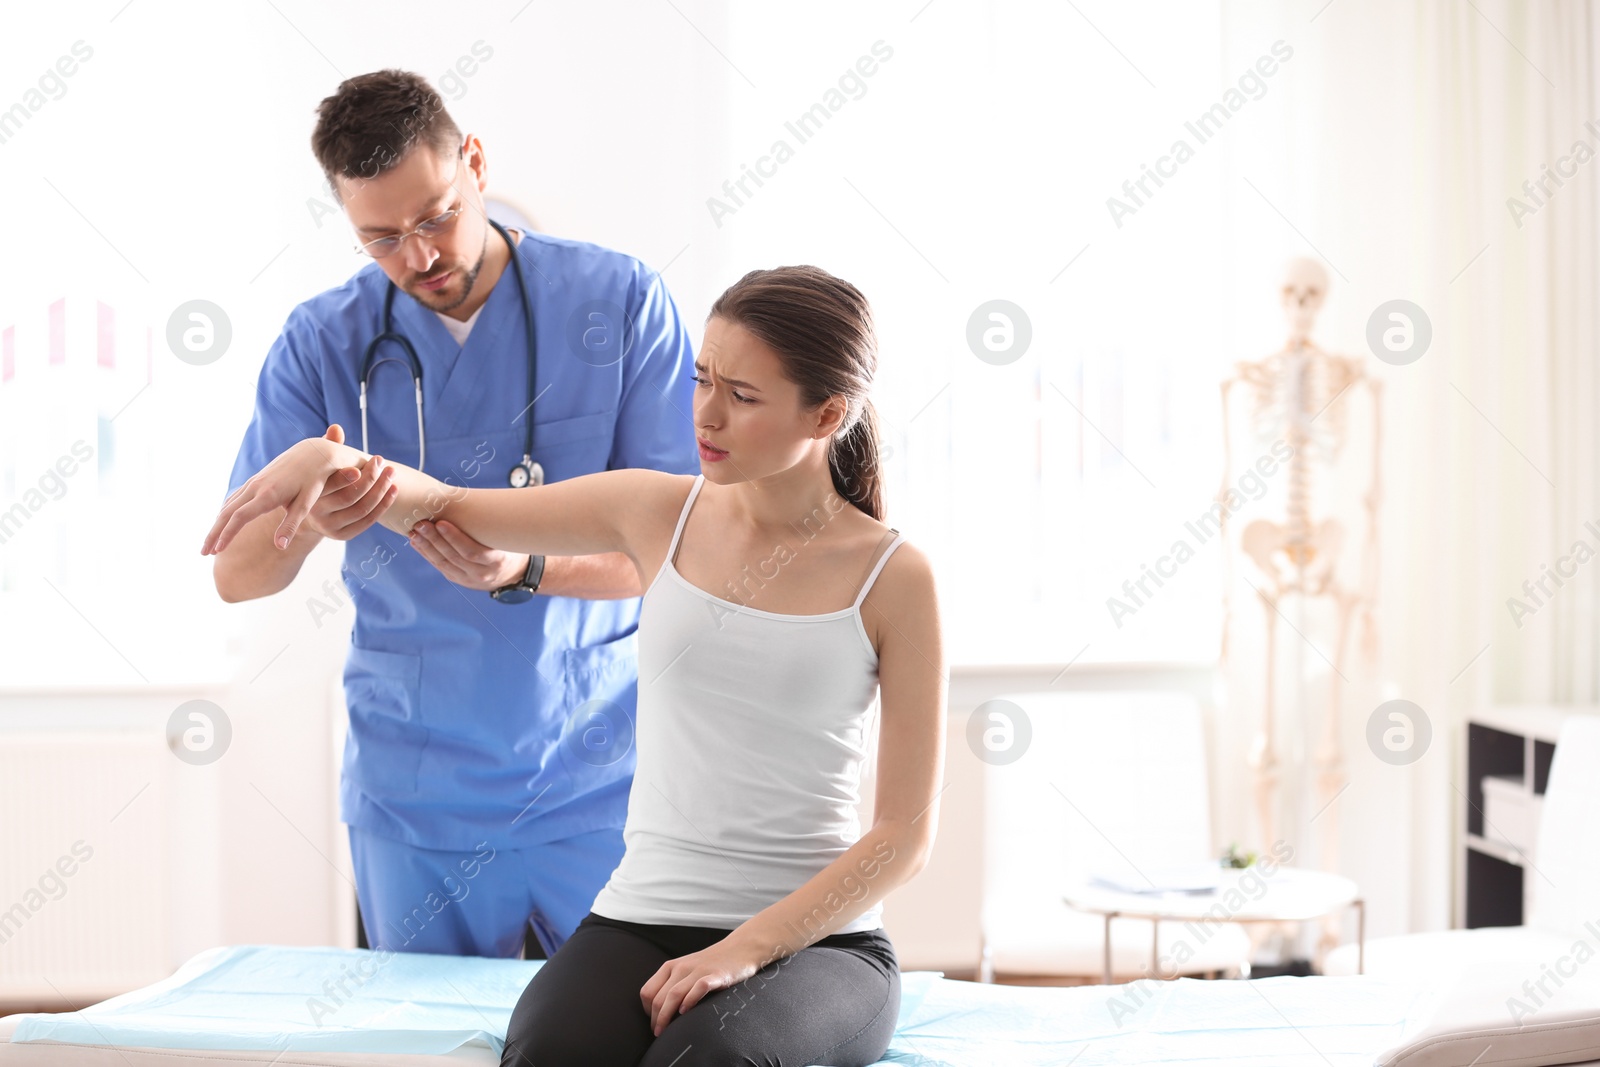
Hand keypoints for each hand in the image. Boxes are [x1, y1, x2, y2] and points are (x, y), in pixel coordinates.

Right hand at [201, 433, 360, 554]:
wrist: (313, 452)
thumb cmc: (314, 480)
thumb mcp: (306, 504)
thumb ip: (291, 525)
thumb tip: (280, 547)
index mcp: (268, 494)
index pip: (240, 517)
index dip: (227, 534)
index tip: (217, 550)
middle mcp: (256, 487)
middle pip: (227, 512)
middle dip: (214, 533)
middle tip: (203, 553)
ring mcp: (254, 482)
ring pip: (228, 505)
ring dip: (217, 525)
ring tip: (210, 544)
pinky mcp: (256, 480)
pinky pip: (235, 498)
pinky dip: (225, 513)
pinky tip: (221, 522)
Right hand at [305, 425, 397, 542]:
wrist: (307, 512)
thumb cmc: (316, 480)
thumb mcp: (318, 464)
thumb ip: (328, 447)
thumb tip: (337, 427)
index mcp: (307, 493)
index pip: (331, 484)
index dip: (348, 475)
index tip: (367, 463)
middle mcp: (316, 512)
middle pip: (349, 497)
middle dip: (370, 479)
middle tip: (382, 462)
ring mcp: (329, 527)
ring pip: (362, 509)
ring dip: (381, 490)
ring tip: (391, 472)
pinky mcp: (342, 535)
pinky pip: (368, 520)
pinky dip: (383, 504)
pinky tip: (393, 489)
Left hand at [408, 519, 528, 591]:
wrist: (512, 573)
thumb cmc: (507, 546)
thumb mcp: (505, 538)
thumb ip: (487, 526)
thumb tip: (463, 501)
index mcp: (497, 561)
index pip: (472, 552)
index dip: (455, 538)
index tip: (441, 523)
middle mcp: (482, 573)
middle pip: (453, 557)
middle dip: (435, 540)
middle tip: (421, 524)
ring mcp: (469, 579)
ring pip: (443, 563)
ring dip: (426, 547)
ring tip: (414, 532)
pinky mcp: (458, 579)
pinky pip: (440, 566)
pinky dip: (427, 554)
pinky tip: (416, 543)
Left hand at [639, 936, 769, 1036]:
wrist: (739, 949)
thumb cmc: (710, 965)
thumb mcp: (685, 970)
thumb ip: (672, 985)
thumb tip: (657, 1012)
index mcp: (670, 967)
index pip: (647, 992)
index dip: (647, 1011)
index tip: (653, 1023)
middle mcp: (681, 967)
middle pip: (659, 997)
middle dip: (655, 1019)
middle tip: (658, 1034)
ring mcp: (698, 971)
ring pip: (674, 995)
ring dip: (666, 1016)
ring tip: (665, 1032)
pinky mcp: (715, 975)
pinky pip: (698, 988)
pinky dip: (689, 1001)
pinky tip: (686, 1012)